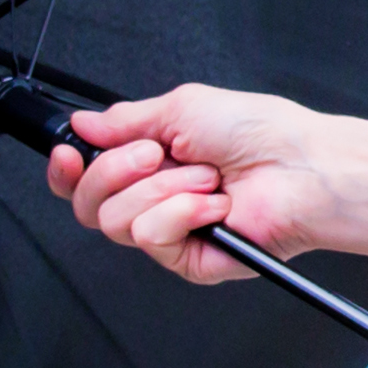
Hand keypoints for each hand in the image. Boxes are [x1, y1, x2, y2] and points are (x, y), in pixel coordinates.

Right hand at [44, 86, 331, 284]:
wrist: (300, 167)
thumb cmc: (260, 133)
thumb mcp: (181, 107)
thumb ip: (124, 120)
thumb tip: (83, 124)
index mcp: (151, 160)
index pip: (87, 177)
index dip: (67, 169)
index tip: (69, 152)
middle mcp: (156, 197)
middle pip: (88, 203)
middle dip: (116, 170)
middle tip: (158, 155)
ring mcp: (171, 231)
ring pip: (115, 220)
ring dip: (163, 188)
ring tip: (205, 177)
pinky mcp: (187, 260)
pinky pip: (151, 237)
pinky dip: (182, 212)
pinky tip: (213, 205)